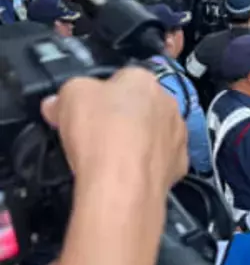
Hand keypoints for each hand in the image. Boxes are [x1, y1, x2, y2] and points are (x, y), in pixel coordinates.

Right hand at [41, 68, 188, 198]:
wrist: (122, 185)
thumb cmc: (101, 137)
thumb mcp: (68, 97)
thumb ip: (64, 96)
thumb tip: (57, 103)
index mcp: (142, 79)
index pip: (120, 79)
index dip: (97, 96)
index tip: (84, 111)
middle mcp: (166, 103)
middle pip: (138, 106)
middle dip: (119, 118)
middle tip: (96, 134)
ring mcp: (176, 134)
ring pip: (153, 132)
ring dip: (136, 141)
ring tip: (110, 157)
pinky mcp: (178, 164)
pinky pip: (160, 160)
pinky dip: (145, 166)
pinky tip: (126, 173)